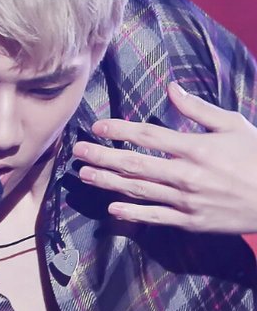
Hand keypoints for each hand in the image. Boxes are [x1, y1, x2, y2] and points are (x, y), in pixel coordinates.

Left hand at [73, 82, 256, 233]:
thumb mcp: (233, 125)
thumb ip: (198, 109)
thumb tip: (171, 88)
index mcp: (195, 147)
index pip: (147, 135)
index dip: (119, 129)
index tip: (97, 125)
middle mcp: (185, 175)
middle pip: (134, 164)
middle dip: (102, 157)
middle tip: (78, 152)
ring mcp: (186, 201)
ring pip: (138, 191)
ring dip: (108, 182)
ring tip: (84, 175)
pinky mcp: (191, 222)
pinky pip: (155, 218)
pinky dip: (132, 214)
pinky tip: (112, 208)